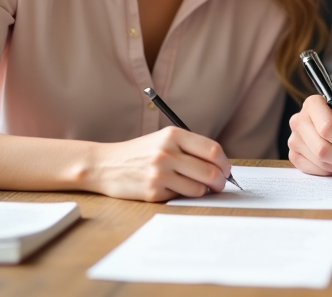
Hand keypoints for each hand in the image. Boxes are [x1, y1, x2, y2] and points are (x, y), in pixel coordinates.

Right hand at [86, 126, 230, 201]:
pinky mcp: (153, 192)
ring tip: (194, 186)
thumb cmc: (140, 153)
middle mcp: (167, 152)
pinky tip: (170, 188)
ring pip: (198, 188)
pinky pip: (180, 197)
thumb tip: (220, 167)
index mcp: (173, 135)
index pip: (212, 150)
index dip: (224, 163)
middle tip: (220, 185)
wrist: (106, 165)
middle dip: (220, 181)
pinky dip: (181, 195)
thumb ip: (189, 148)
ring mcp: (159, 173)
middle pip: (209, 171)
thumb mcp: (163, 139)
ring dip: (202, 190)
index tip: (226, 170)